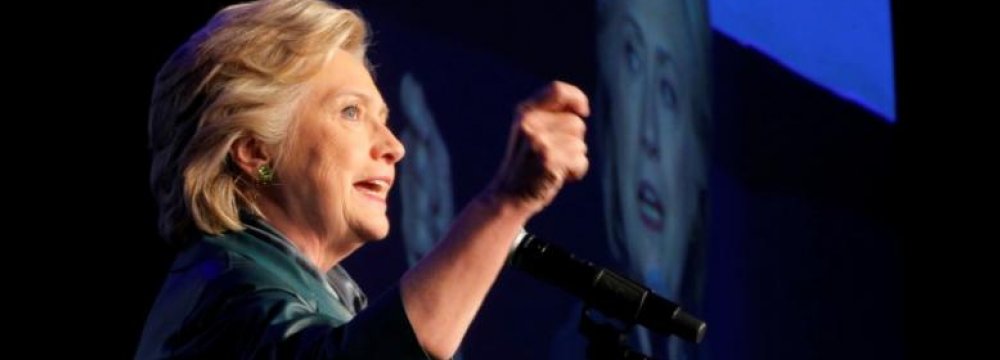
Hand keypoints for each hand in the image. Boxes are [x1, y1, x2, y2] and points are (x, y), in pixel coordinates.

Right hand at [488, 81, 589, 213]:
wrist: (508, 196)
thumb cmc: (527, 165)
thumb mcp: (531, 133)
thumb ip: (550, 117)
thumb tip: (582, 109)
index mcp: (525, 112)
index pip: (558, 90)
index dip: (577, 98)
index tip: (583, 111)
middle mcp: (530, 123)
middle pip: (576, 122)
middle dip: (574, 140)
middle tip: (553, 155)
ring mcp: (539, 141)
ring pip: (580, 144)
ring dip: (575, 158)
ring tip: (554, 167)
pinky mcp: (549, 159)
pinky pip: (580, 160)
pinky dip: (577, 171)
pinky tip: (559, 177)